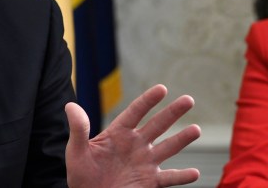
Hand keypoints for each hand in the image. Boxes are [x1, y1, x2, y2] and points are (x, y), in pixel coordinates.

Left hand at [65, 84, 200, 187]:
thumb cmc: (80, 174)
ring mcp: (144, 163)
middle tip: (189, 99)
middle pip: (157, 125)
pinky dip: (182, 176)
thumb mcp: (76, 151)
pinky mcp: (149, 181)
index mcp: (118, 134)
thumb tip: (70, 105)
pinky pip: (169, 178)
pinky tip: (195, 173)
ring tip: (197, 130)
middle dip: (173, 112)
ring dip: (182, 139)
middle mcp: (135, 145)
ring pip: (168, 148)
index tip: (162, 88)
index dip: (148, 100)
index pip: (135, 112)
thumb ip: (78, 129)